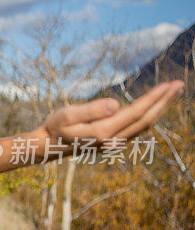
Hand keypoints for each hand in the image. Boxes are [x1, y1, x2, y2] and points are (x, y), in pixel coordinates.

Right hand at [36, 80, 184, 156]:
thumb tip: (116, 104)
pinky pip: (138, 128)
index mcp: (103, 132)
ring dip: (161, 108)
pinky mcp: (114, 142)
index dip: (153, 98)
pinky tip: (157, 106)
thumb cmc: (56, 125)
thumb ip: (91, 109)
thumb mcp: (67, 114)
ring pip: (145, 125)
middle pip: (146, 119)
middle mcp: (113, 140)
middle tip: (179, 85)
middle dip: (164, 102)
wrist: (50, 145)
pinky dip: (151, 116)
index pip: (136, 113)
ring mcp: (115, 143)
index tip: (168, 85)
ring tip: (173, 92)